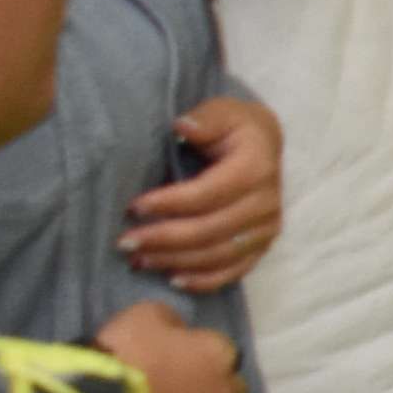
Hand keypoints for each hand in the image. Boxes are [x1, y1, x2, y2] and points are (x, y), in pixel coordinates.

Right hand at [94, 299, 245, 392]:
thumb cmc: (123, 352)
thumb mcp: (144, 315)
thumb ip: (170, 320)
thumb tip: (178, 330)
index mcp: (217, 356)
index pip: (224, 352)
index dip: (202, 354)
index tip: (180, 358)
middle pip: (234, 391)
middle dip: (215, 390)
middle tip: (184, 391)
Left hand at [122, 96, 280, 290]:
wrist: (264, 146)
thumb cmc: (233, 127)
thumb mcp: (222, 111)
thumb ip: (204, 118)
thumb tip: (184, 127)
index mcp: (256, 167)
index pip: (207, 194)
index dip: (169, 204)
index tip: (133, 207)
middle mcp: (267, 203)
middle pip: (209, 230)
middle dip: (163, 239)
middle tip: (125, 242)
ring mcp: (267, 229)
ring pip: (217, 255)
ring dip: (175, 261)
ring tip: (138, 260)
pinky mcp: (262, 247)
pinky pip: (233, 272)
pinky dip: (203, 280)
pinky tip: (172, 279)